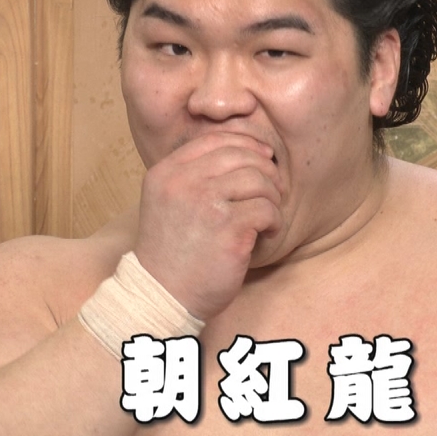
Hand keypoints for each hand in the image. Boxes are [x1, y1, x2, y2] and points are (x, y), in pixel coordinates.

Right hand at [134, 132, 283, 319]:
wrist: (162, 296)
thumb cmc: (172, 251)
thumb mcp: (168, 201)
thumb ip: (193, 175)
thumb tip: (245, 150)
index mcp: (166, 172)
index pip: (215, 139)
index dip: (246, 143)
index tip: (263, 157)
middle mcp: (182, 182)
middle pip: (240, 155)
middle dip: (265, 169)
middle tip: (274, 189)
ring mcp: (205, 203)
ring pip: (258, 179)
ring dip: (272, 197)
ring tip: (268, 215)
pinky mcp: (228, 228)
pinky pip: (266, 209)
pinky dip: (274, 221)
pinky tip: (267, 233)